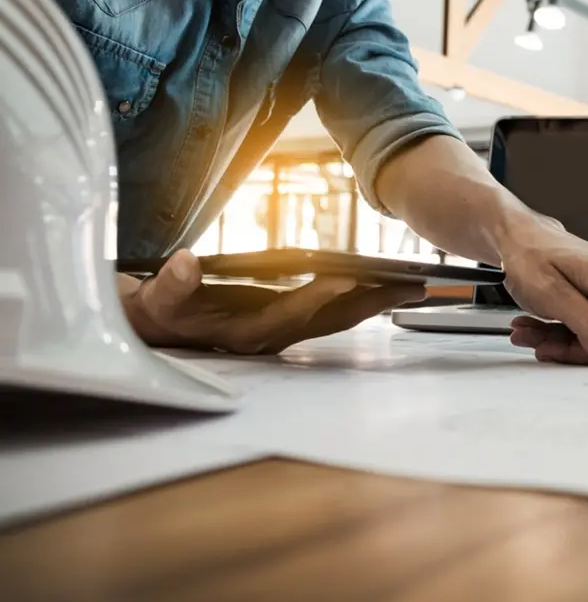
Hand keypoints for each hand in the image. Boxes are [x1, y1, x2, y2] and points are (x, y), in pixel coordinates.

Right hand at [121, 249, 426, 353]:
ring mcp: (288, 329)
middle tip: (411, 286)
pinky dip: (364, 298)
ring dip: (378, 302)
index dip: (319, 296)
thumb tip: (184, 266)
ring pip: (342, 317)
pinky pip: (337, 311)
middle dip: (373, 303)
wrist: (163, 325)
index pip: (291, 312)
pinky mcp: (294, 320)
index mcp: (248, 331)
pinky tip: (387, 284)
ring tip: (414, 285)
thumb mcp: (160, 297)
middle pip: (333, 319)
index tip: (349, 277)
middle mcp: (276, 335)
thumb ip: (171, 285)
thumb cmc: (165, 309)